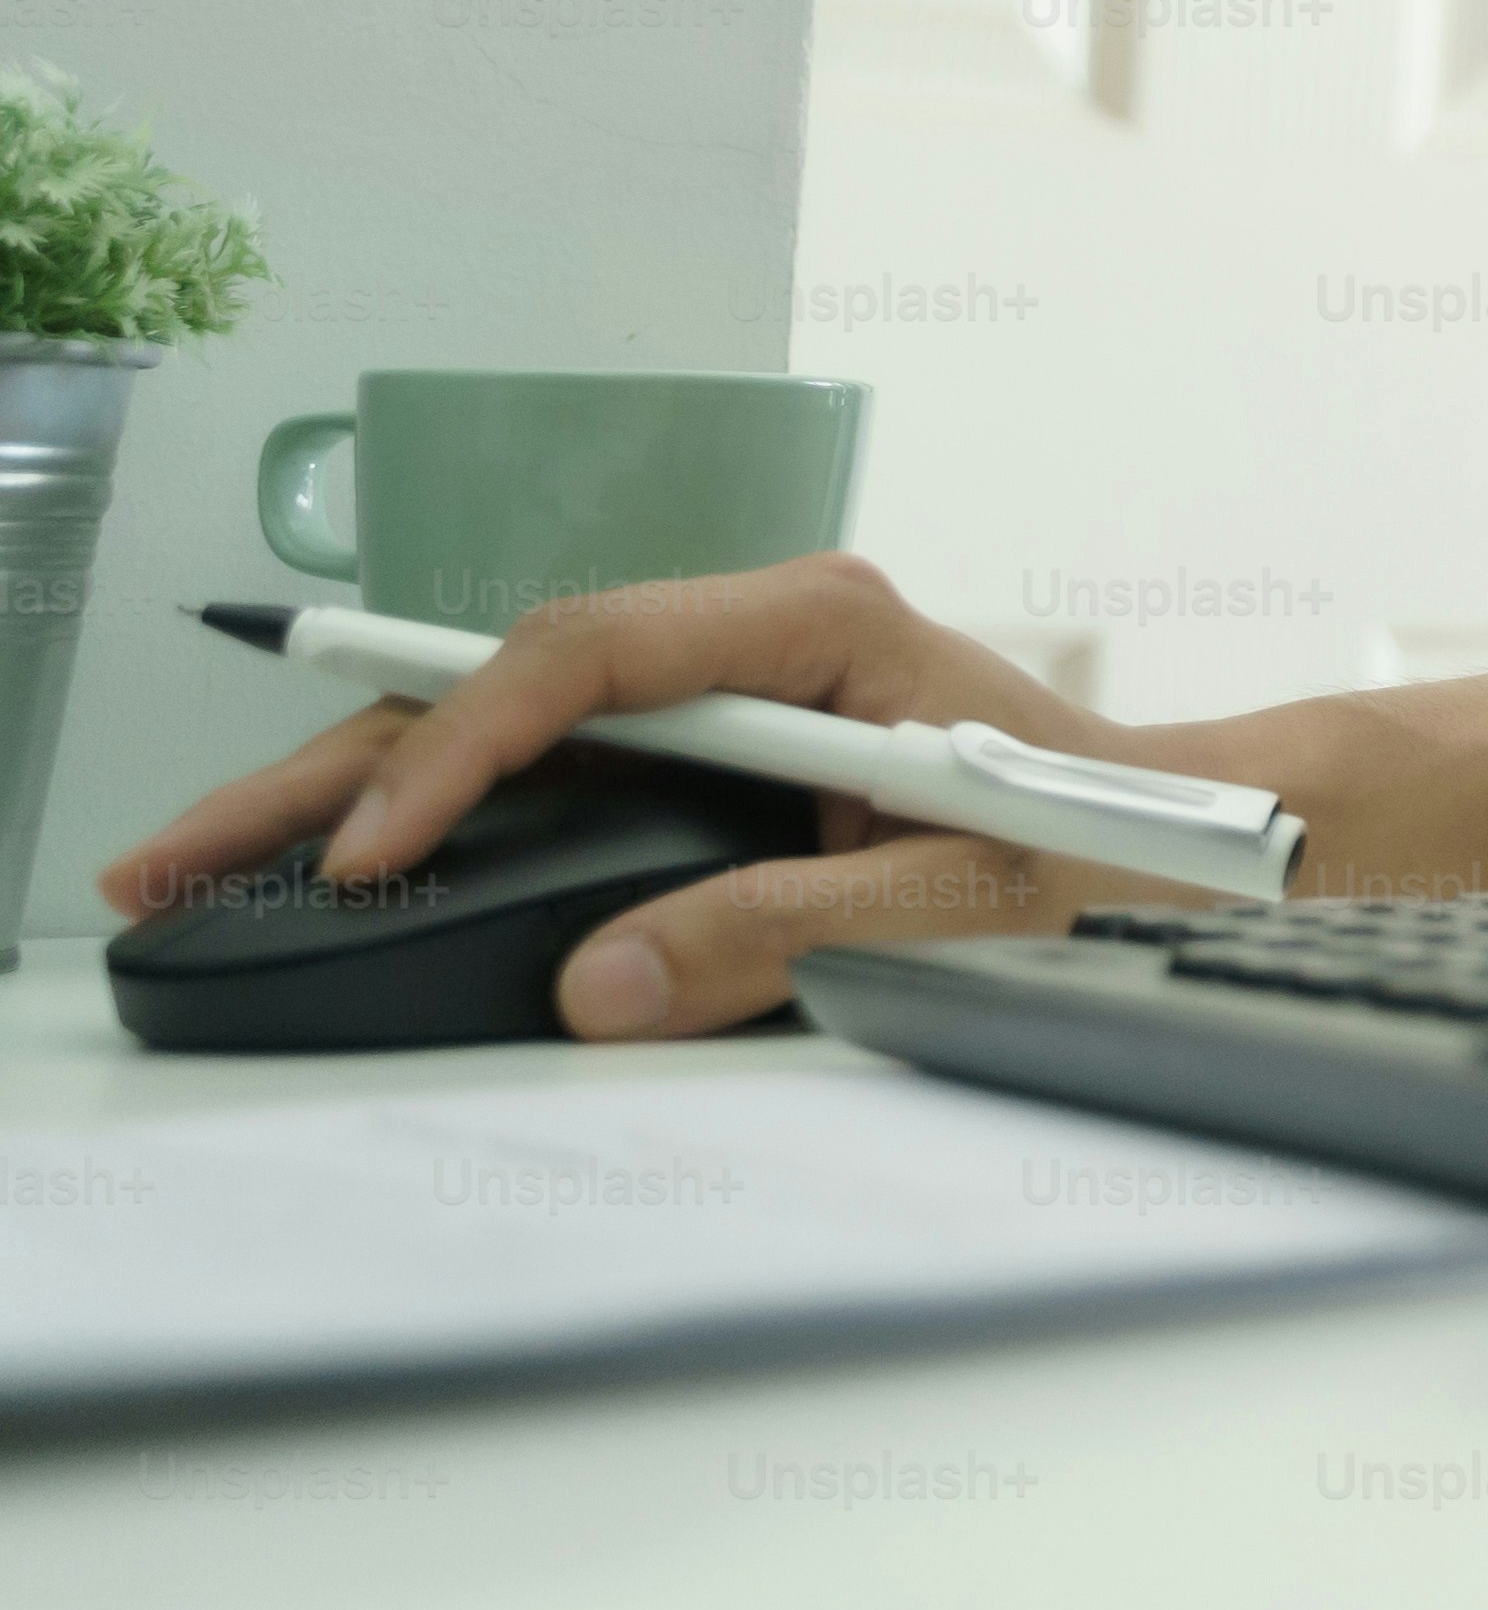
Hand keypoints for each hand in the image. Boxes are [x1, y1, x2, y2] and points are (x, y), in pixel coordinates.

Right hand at [101, 554, 1180, 1037]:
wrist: (1185, 833)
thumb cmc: (1104, 844)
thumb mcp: (967, 899)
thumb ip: (791, 934)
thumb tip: (602, 984)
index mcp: (818, 624)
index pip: (588, 659)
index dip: (467, 752)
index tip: (379, 848)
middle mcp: (755, 634)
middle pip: (507, 683)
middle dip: (338, 766)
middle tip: (179, 848)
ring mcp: (725, 688)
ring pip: (502, 725)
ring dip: (351, 791)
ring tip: (199, 857)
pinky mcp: (712, 749)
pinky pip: (546, 769)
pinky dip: (432, 816)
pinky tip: (330, 864)